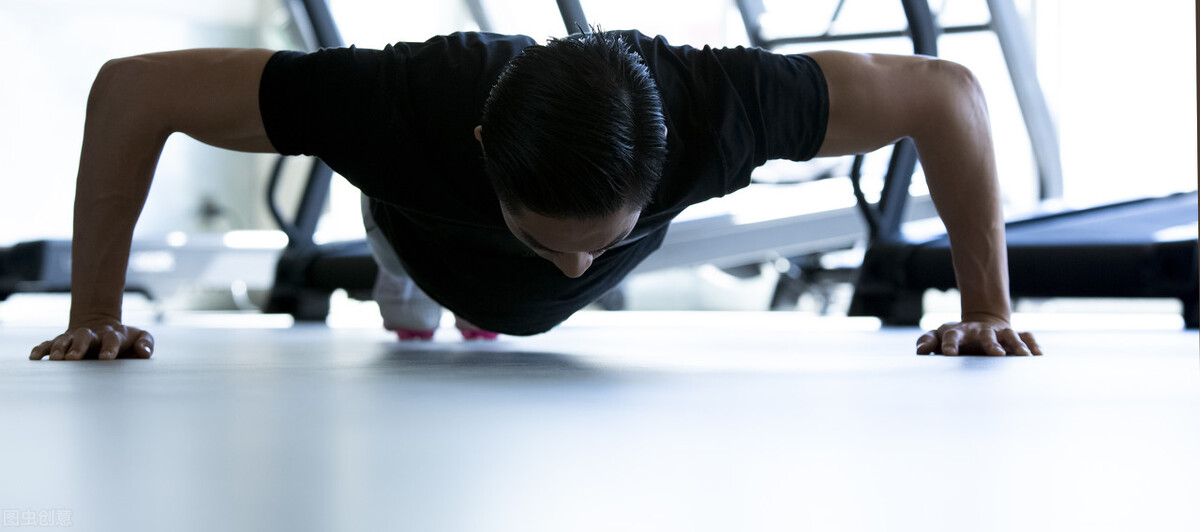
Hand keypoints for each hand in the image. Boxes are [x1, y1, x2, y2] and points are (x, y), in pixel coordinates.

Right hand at [30, 320, 153, 360]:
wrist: (100, 326)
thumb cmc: (124, 339)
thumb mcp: (140, 337)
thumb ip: (146, 343)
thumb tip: (144, 353)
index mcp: (112, 335)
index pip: (112, 340)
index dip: (110, 348)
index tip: (107, 358)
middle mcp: (91, 335)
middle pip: (84, 337)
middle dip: (78, 347)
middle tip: (73, 359)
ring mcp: (74, 338)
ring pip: (64, 340)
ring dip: (58, 348)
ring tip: (55, 360)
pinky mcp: (61, 342)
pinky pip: (47, 344)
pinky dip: (41, 349)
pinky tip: (35, 358)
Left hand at [916, 320, 1041, 356]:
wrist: (979, 325)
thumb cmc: (955, 337)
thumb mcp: (939, 337)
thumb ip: (927, 342)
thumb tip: (920, 351)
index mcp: (959, 333)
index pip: (951, 337)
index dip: (950, 345)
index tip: (949, 355)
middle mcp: (981, 332)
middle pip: (986, 336)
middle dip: (991, 344)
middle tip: (997, 355)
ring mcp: (1000, 333)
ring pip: (1010, 336)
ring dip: (1017, 345)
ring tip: (1024, 357)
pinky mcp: (1015, 336)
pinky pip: (1027, 338)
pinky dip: (1033, 345)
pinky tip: (1038, 355)